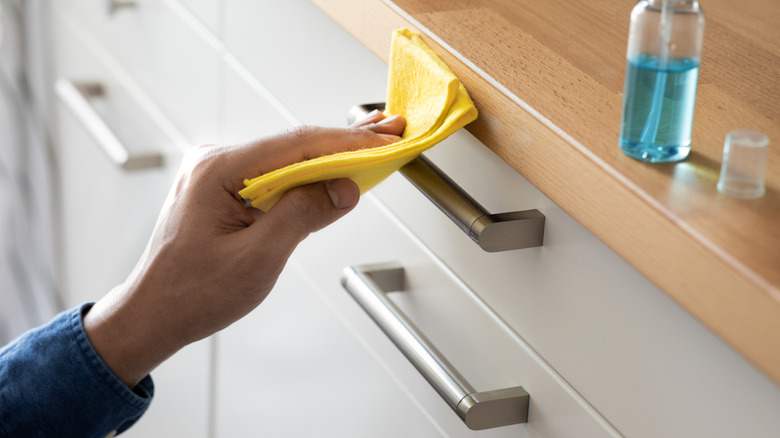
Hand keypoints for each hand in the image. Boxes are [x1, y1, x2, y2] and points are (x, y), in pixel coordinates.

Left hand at [83, 115, 404, 387]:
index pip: (296, 145)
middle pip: (295, 146)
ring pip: (288, 160)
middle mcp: (216, 161)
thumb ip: (302, 216)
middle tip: (389, 134)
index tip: (382, 142)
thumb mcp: (256, 259)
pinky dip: (310, 176)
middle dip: (346, 143)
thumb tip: (343, 188)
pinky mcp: (227, 189)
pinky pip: (277, 176)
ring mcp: (220, 173)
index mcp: (217, 170)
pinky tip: (336, 170)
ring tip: (373, 147)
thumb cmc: (191, 292)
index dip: (347, 144)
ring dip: (331, 158)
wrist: (154, 314)